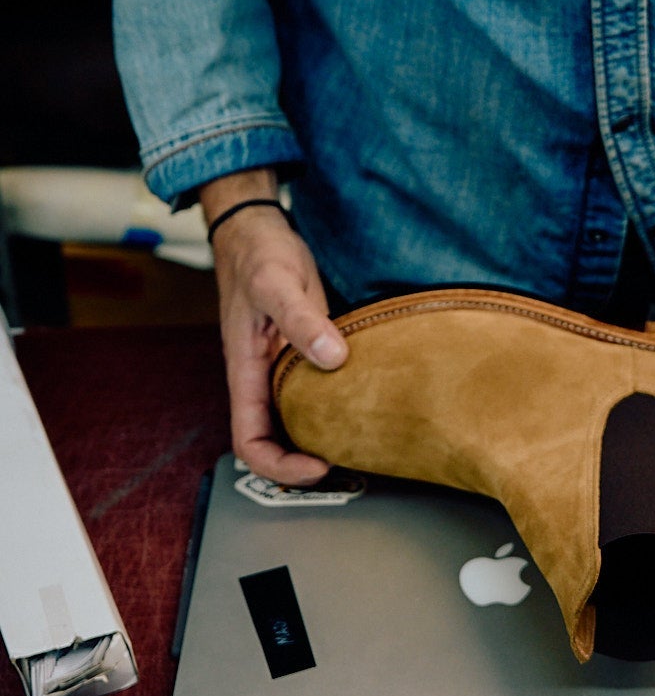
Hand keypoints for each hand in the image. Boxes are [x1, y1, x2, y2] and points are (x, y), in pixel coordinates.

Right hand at [202, 170, 347, 485]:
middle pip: (276, 441)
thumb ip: (302, 321)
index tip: (320, 464)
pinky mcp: (301, 352)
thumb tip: (333, 358)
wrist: (257, 230)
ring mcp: (280, 367)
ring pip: (297, 419)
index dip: (281, 466)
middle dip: (308, 461)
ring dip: (324, 436)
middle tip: (354, 460)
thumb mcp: (278, 283)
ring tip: (365, 439)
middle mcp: (262, 377)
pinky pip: (315, 391)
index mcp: (245, 371)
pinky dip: (337, 404)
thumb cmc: (257, 255)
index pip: (249, 442)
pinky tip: (367, 399)